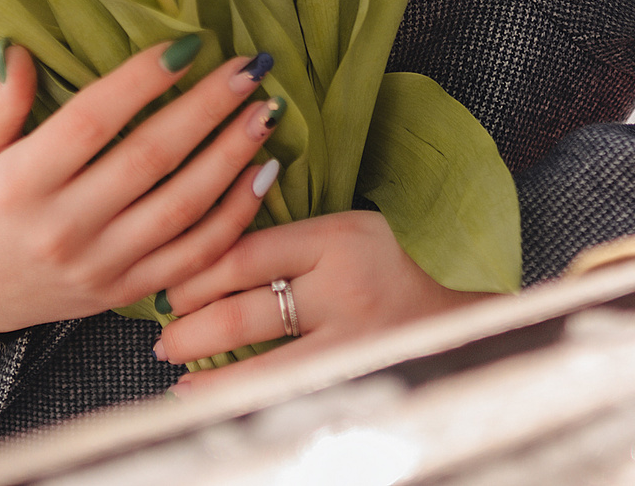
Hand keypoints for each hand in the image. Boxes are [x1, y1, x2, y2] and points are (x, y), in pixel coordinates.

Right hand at [0, 41, 280, 360]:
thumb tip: (21, 46)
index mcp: (22, 183)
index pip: (92, 122)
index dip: (142, 81)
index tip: (187, 43)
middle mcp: (65, 226)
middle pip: (150, 159)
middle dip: (207, 109)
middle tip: (248, 69)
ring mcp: (101, 265)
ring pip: (182, 208)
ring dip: (231, 157)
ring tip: (264, 112)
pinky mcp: (127, 292)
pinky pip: (194, 257)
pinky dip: (235, 218)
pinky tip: (261, 175)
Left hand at [153, 211, 493, 386]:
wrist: (472, 322)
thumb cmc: (399, 270)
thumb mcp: (351, 233)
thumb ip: (292, 241)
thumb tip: (206, 248)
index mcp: (342, 237)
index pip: (248, 252)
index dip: (197, 271)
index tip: (169, 283)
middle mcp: (348, 290)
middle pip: (247, 308)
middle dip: (191, 322)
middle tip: (162, 333)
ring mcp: (357, 344)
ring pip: (263, 363)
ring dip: (206, 369)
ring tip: (174, 368)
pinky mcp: (363, 381)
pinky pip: (287, 394)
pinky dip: (239, 398)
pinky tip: (207, 401)